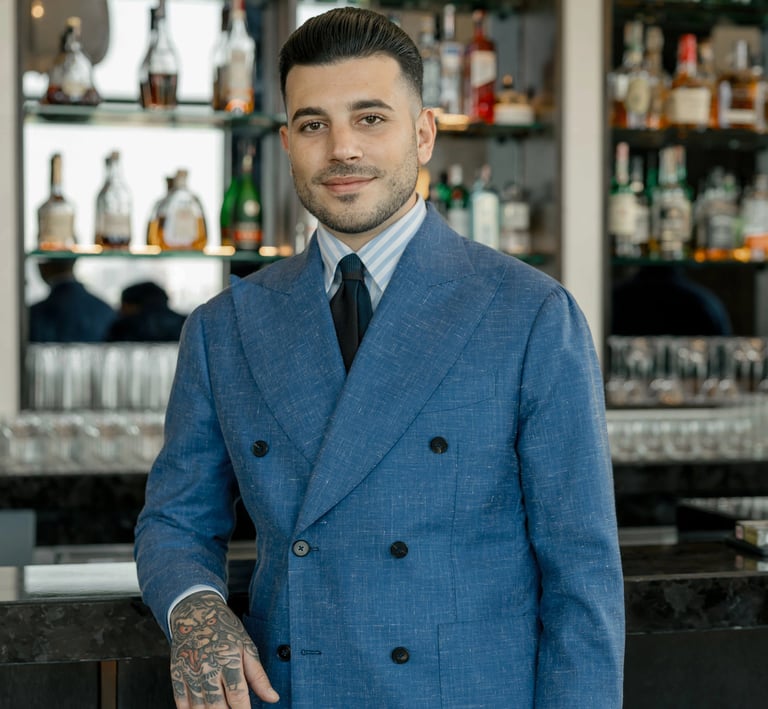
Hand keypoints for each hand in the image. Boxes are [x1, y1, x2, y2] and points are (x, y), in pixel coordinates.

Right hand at [169, 590, 279, 706]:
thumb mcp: (247, 647)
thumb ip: (259, 676)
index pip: (238, 696)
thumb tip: (273, 698)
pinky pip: (181, 702)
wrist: (195, 612)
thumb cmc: (224, 629)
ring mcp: (190, 672)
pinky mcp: (177, 674)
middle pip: (217, 705)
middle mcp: (208, 667)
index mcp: (229, 660)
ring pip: (199, 707)